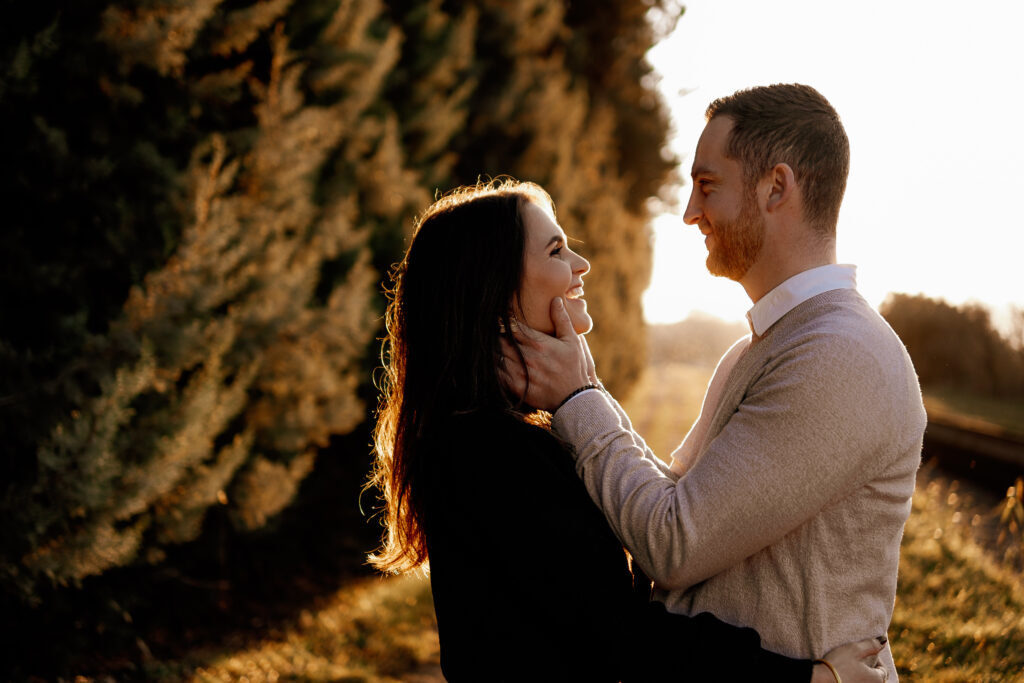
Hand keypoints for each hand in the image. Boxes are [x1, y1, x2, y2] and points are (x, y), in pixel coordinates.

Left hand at [499, 297, 593, 411]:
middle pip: (501, 341)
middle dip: (497, 336)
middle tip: (491, 333)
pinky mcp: (518, 387)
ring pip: (498, 357)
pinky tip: (494, 364)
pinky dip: (494, 367)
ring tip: (490, 347)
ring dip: (494, 351)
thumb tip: (555, 299)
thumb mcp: (572, 341)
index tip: (500, 320)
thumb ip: (561, 319)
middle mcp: (528, 357)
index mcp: (539, 344)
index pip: (513, 328)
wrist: (574, 398)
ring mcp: (522, 373)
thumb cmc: (574, 367)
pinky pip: (498, 375)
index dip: (504, 322)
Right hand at [812, 636, 887, 682]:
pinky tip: (843, 674)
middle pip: (875, 677)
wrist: (821, 680)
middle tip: (856, 659)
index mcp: (877, 679)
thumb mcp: (855, 650)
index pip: (884, 670)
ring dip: (860, 674)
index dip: (876, 659)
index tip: (864, 653)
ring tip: (849, 666)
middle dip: (869, 668)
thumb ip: (871, 644)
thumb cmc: (839, 664)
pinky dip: (853, 679)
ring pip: (865, 681)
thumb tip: (884, 641)